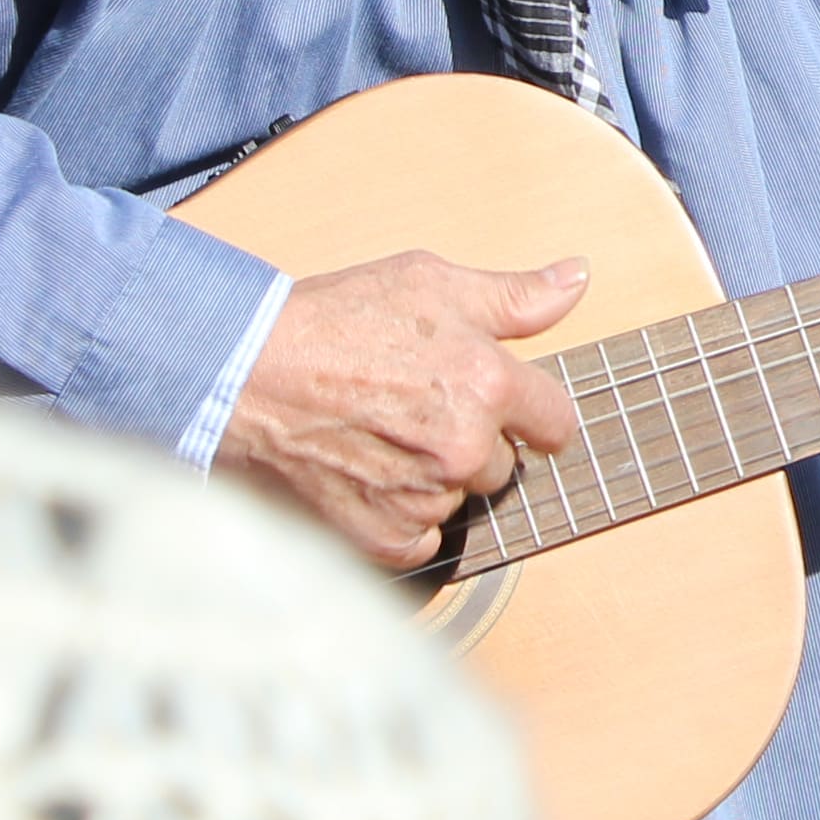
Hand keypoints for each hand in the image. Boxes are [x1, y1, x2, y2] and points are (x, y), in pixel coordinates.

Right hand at [215, 250, 588, 570]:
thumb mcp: (429, 283)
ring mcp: (424, 499)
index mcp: (487, 385)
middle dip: (471, 441)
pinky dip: (399, 517)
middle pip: (502, 464)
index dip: (535, 414)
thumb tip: (577, 280)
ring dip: (433, 479)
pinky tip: (365, 477)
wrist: (242, 375)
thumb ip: (515, 296)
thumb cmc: (333, 322)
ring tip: (379, 437)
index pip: (557, 423)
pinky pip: (420, 539)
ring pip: (457, 499)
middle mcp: (463, 449)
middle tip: (414, 410)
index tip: (510, 411)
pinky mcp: (383, 539)